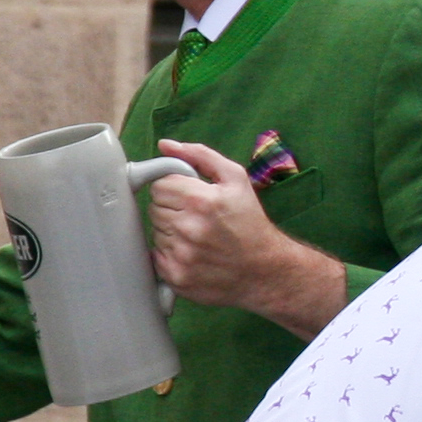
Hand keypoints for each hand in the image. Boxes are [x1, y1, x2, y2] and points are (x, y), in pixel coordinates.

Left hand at [147, 140, 350, 339]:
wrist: (265, 269)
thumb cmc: (250, 223)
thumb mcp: (236, 180)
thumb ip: (200, 156)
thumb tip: (166, 145)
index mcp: (202, 200)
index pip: (159, 186)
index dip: (175, 189)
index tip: (189, 197)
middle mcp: (189, 228)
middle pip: (155, 209)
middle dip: (172, 210)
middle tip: (196, 217)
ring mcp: (181, 255)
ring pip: (155, 232)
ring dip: (171, 232)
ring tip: (197, 236)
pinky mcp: (176, 276)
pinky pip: (156, 256)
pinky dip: (170, 254)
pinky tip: (192, 253)